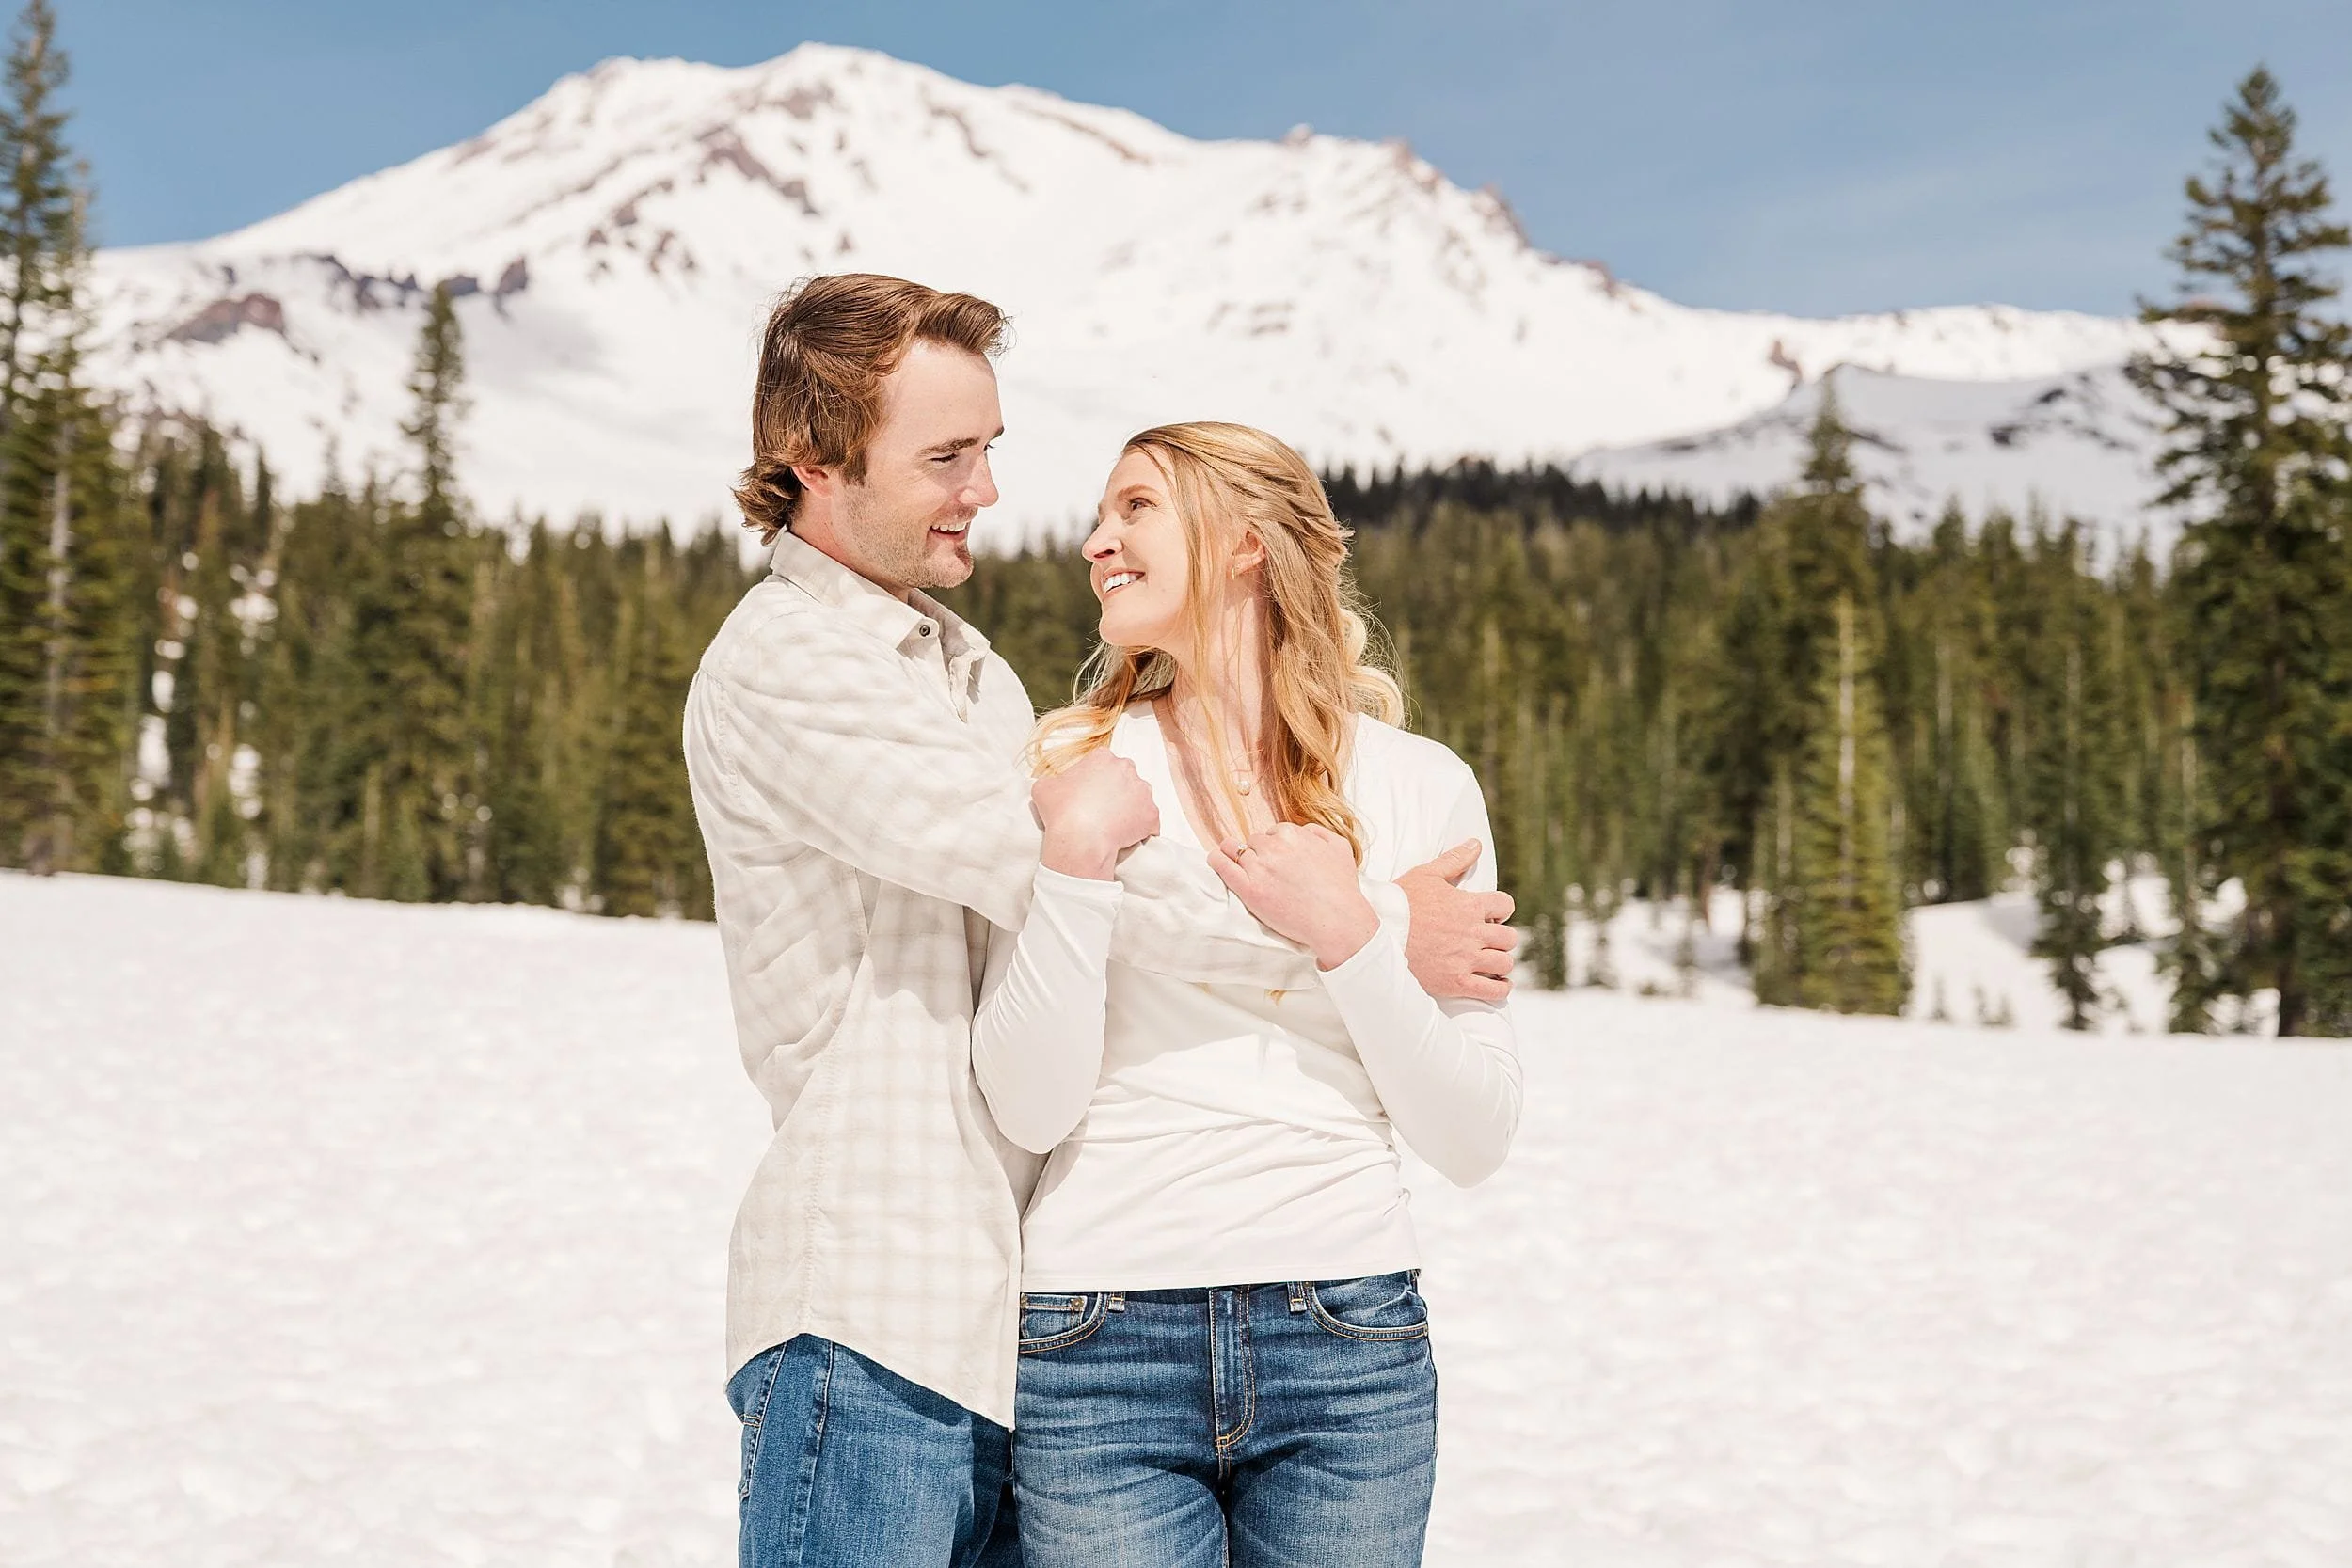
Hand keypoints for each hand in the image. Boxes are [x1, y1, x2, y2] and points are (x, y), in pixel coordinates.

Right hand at [1032, 750, 1158, 879]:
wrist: (1080, 838)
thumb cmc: (1062, 811)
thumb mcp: (1044, 787)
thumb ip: (1055, 781)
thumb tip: (1055, 786)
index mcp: (1103, 758)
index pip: (1103, 763)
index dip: (1095, 779)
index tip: (1089, 793)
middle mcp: (1127, 769)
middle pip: (1124, 777)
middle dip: (1116, 791)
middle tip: (1101, 809)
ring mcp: (1143, 791)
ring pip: (1139, 797)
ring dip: (1130, 808)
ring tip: (1113, 825)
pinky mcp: (1151, 814)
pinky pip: (1149, 820)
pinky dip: (1141, 828)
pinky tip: (1127, 836)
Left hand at [1208, 822, 1380, 969]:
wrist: (1337, 921)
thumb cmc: (1342, 889)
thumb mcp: (1340, 848)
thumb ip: (1319, 832)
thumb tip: (1303, 830)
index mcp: (1293, 834)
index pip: (1274, 832)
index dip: (1275, 846)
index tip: (1279, 859)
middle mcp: (1274, 847)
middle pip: (1255, 841)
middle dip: (1259, 852)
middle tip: (1267, 870)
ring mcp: (1259, 868)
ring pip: (1236, 850)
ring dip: (1236, 855)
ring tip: (1234, 862)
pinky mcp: (1249, 889)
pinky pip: (1222, 865)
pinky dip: (1216, 859)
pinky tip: (1215, 859)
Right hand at [1397, 840, 1517, 1002]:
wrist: (1376, 935)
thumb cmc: (1399, 903)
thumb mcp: (1426, 874)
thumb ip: (1455, 860)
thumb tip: (1475, 844)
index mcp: (1469, 906)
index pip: (1505, 905)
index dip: (1500, 910)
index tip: (1491, 916)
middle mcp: (1473, 933)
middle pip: (1508, 938)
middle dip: (1501, 938)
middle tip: (1487, 941)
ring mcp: (1466, 959)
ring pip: (1504, 963)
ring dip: (1499, 962)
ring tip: (1488, 962)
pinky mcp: (1456, 982)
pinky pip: (1493, 990)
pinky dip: (1500, 988)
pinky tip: (1496, 984)